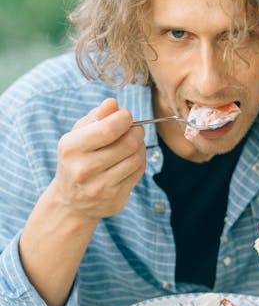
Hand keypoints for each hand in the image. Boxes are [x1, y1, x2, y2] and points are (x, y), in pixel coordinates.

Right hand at [46, 98, 145, 221]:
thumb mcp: (77, 135)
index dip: (124, 118)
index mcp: (72, 148)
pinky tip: (131, 157)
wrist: (70, 202)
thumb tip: (113, 103)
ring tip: (133, 142)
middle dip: (136, 131)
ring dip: (140, 145)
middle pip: (127, 143)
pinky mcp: (115, 198)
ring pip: (136, 157)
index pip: (109, 128)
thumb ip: (96, 116)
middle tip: (134, 129)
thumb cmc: (76, 159)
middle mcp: (84, 169)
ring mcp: (100, 186)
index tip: (125, 116)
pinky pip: (138, 172)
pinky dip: (140, 160)